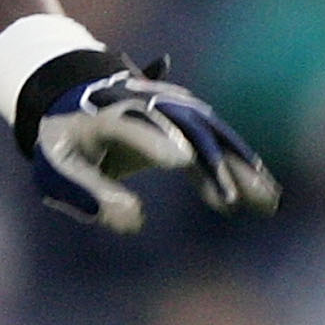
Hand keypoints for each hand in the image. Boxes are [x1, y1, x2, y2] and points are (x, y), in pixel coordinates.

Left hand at [30, 62, 278, 234]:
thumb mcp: (59, 170)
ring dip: (239, 167)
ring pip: (212, 136)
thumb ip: (92, 194)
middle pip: (186, 129)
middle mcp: (145, 103)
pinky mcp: (186, 121)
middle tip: (234, 198)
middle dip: (212, 161)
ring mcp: (170, 108)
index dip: (154, 139)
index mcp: (105, 112)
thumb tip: (135, 223)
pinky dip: (237, 168)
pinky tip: (260, 197)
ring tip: (265, 202)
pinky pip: (216, 145)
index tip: (181, 160)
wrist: (73, 101)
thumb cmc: (64, 142)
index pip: (132, 124)